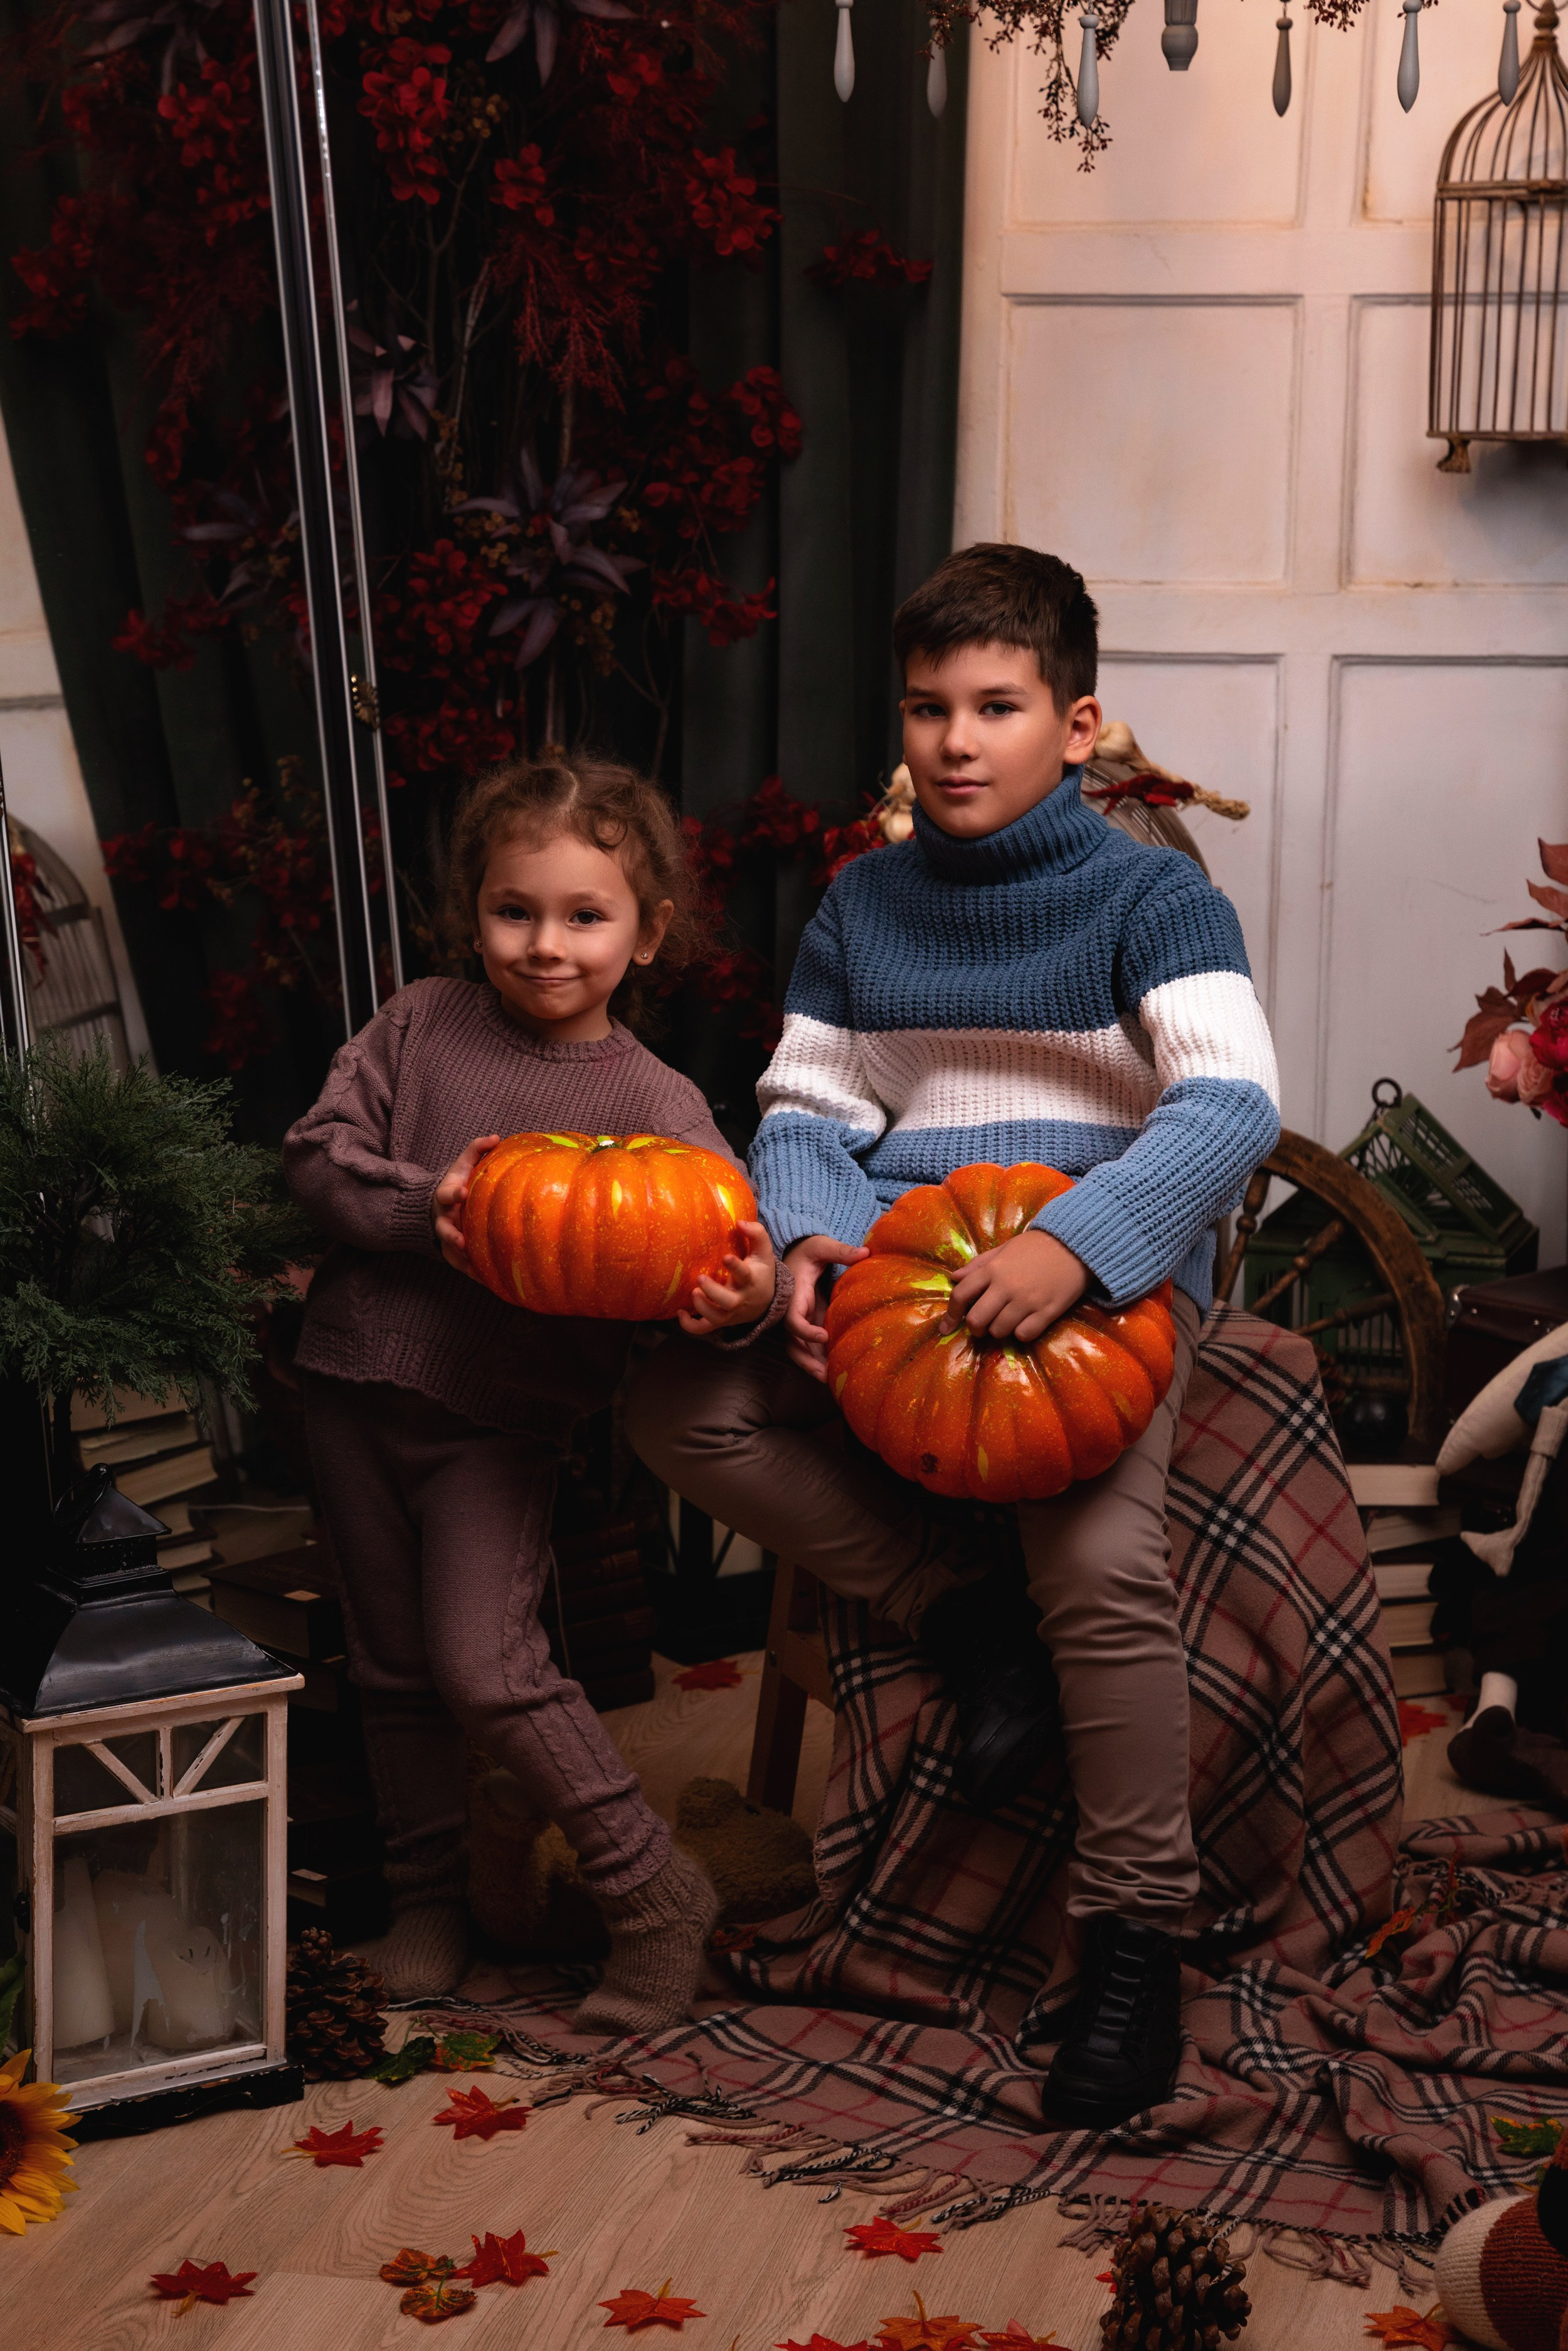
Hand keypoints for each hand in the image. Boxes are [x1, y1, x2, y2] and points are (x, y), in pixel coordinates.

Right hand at [431, 1134, 498, 1279]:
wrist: (439, 1205)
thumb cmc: (458, 1182)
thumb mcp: (463, 1164)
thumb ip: (476, 1149)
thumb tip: (496, 1137)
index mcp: (445, 1196)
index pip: (446, 1193)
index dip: (453, 1193)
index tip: (462, 1192)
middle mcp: (442, 1218)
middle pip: (444, 1229)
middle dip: (451, 1236)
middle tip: (462, 1242)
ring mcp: (446, 1237)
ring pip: (450, 1252)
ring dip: (462, 1261)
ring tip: (476, 1271)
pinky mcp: (452, 1252)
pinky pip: (461, 1265)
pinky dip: (472, 1274)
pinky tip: (488, 1282)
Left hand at [678, 1221, 776, 1337]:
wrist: (766, 1301)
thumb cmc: (761, 1272)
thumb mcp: (763, 1252)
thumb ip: (756, 1233)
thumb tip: (740, 1222)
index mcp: (751, 1280)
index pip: (745, 1274)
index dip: (735, 1267)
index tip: (726, 1257)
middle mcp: (740, 1299)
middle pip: (729, 1302)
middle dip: (713, 1292)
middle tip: (700, 1279)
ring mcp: (730, 1313)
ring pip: (717, 1318)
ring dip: (702, 1308)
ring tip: (693, 1293)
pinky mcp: (721, 1321)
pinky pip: (705, 1329)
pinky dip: (691, 1326)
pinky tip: (679, 1313)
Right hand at [783, 1232, 868, 1380]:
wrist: (798, 1253)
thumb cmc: (808, 1249)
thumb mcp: (821, 1246)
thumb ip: (840, 1251)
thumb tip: (865, 1252)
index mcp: (794, 1296)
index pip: (793, 1320)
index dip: (805, 1331)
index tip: (824, 1336)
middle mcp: (794, 1312)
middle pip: (793, 1343)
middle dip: (807, 1361)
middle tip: (824, 1376)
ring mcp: (801, 1320)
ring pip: (800, 1349)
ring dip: (813, 1365)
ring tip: (830, 1381)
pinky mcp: (810, 1322)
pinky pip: (811, 1345)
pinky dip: (820, 1358)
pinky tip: (835, 1370)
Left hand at [939, 1227, 1088, 1345]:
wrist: (1074, 1245)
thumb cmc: (1036, 1246)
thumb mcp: (1004, 1248)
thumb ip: (978, 1264)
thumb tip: (954, 1278)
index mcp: (992, 1269)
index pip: (961, 1295)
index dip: (950, 1315)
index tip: (946, 1328)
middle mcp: (1006, 1287)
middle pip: (976, 1320)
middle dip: (975, 1328)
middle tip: (982, 1327)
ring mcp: (1027, 1301)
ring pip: (999, 1331)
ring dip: (998, 1331)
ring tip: (1007, 1321)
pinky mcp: (1047, 1312)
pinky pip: (1024, 1335)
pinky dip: (1021, 1334)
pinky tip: (1025, 1324)